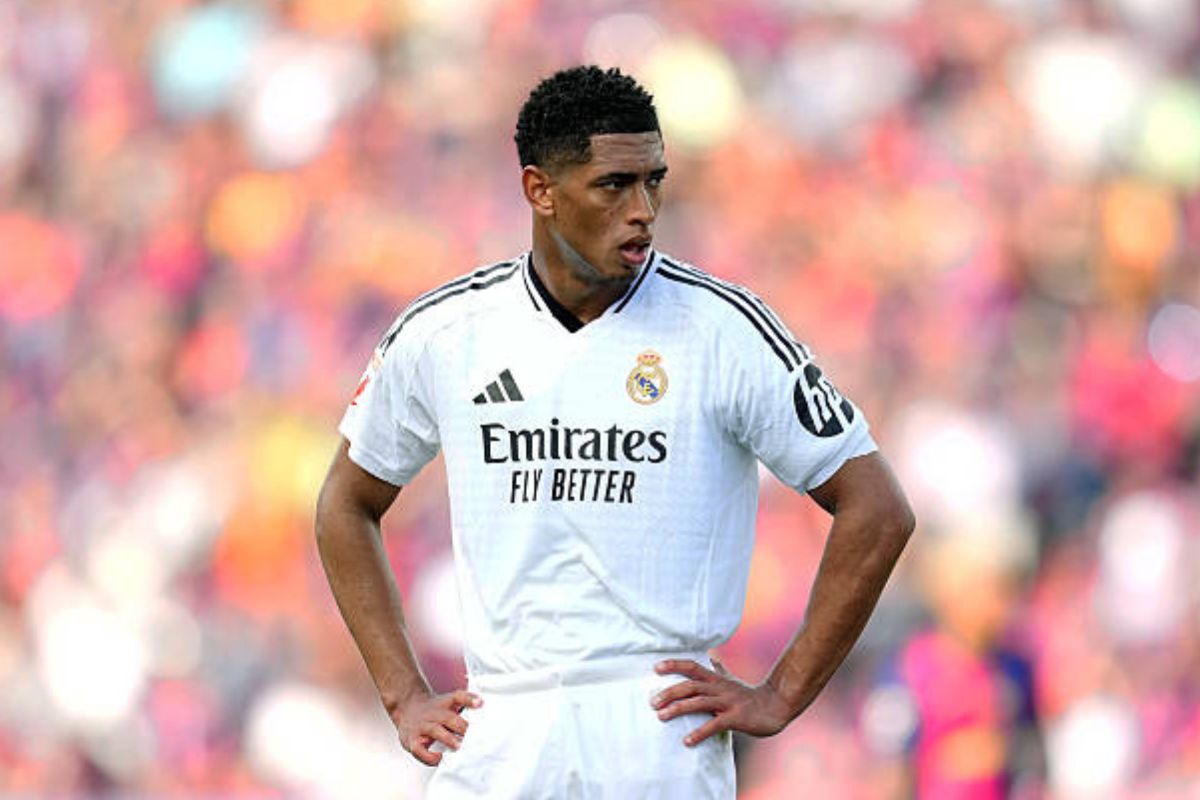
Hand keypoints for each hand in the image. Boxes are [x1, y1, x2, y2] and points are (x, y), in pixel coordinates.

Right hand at [390, 688, 481, 765]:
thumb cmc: (435, 711)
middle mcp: (433, 712)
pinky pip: (420, 749)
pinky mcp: (412, 740)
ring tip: (459, 747)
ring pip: (435, 730)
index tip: (481, 703)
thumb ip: (464, 712)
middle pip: (448, 717)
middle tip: (475, 737)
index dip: (469, 699)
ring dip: (448, 739)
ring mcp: (422, 726)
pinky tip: (439, 758)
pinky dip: (429, 756)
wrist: (407, 706)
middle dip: (462, 727)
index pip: (458, 697)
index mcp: (445, 703)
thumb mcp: (448, 705)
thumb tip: (485, 727)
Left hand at [651, 655, 793, 746]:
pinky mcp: (736, 718)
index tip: (656, 668)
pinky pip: (715, 724)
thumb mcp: (731, 681)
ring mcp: (728, 702)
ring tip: (661, 716)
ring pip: (699, 702)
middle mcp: (720, 688)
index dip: (674, 665)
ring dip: (678, 709)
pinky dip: (700, 732)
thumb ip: (719, 670)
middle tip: (652, 702)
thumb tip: (712, 655)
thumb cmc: (750, 696)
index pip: (692, 667)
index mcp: (717, 680)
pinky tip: (687, 741)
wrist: (776, 706)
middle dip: (670, 692)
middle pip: (691, 685)